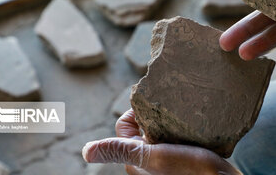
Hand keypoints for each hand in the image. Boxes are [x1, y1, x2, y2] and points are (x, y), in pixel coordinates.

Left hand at [82, 109, 241, 174]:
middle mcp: (146, 158)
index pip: (124, 124)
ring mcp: (163, 157)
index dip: (135, 112)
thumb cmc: (189, 171)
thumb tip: (85, 151)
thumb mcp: (152, 158)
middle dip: (152, 114)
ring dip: (166, 119)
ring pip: (158, 128)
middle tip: (169, 108)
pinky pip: (172, 134)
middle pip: (141, 125)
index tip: (153, 106)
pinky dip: (177, 126)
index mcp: (135, 159)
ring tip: (179, 114)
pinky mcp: (179, 154)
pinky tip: (188, 123)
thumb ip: (121, 151)